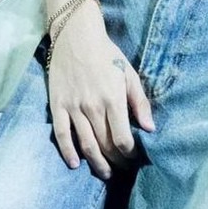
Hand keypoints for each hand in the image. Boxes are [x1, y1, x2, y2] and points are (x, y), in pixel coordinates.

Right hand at [47, 3, 155, 178]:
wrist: (76, 35)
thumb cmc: (107, 54)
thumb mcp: (129, 73)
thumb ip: (140, 102)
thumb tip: (150, 128)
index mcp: (113, 98)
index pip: (123, 138)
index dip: (130, 153)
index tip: (135, 158)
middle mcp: (93, 106)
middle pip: (105, 145)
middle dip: (116, 161)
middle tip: (122, 169)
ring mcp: (74, 107)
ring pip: (85, 144)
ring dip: (96, 163)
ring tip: (106, 173)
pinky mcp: (57, 105)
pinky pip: (61, 134)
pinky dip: (67, 152)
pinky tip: (75, 164)